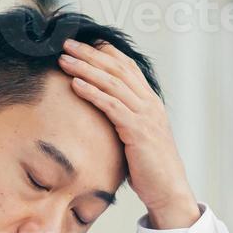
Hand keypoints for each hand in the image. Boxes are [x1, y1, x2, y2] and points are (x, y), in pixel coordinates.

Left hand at [57, 39, 200, 229]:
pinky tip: (75, 84)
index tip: (83, 42)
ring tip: (64, 60)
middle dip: (90, 54)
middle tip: (66, 43)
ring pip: (112, 83)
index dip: (105, 52)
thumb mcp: (138, 137)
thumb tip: (105, 115)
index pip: (127, 67)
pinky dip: (92, 92)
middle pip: (117, 69)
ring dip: (85, 68)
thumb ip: (126, 120)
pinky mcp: (137, 131)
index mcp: (150, 102)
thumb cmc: (150, 168)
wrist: (168, 190)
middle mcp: (149, 103)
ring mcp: (145, 115)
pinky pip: (111, 105)